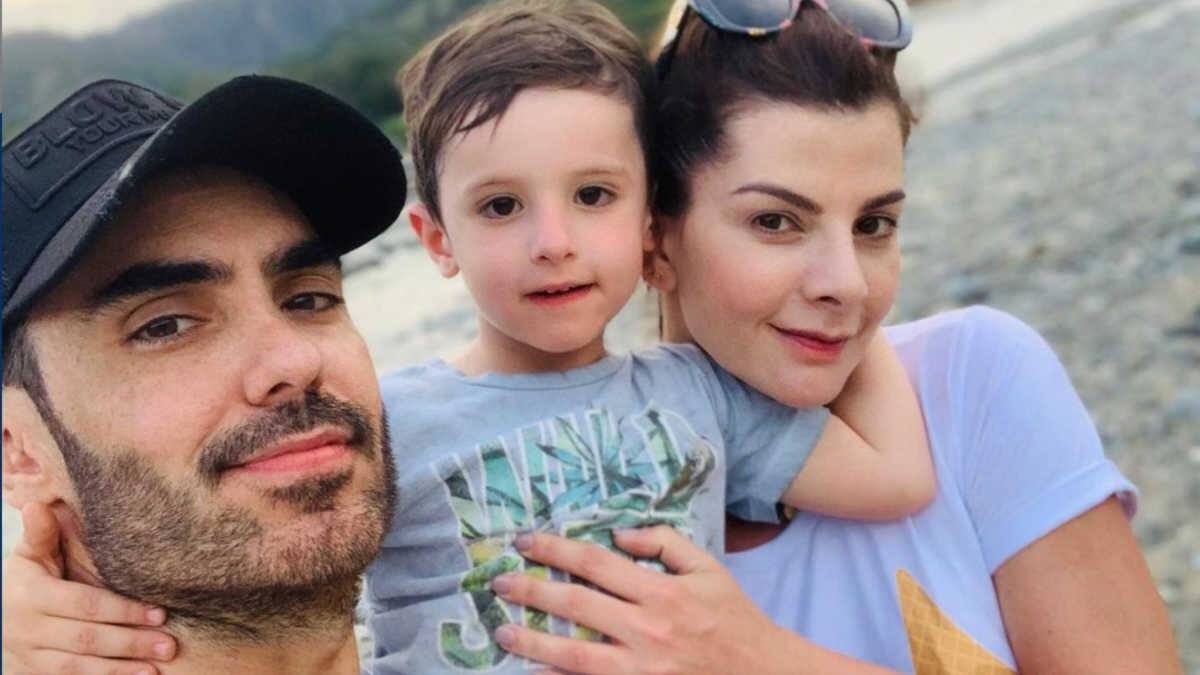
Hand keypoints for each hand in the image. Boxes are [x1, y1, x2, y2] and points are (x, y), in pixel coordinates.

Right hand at [2, 502, 176, 674]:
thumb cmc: (24, 577)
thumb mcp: (28, 555)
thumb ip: (40, 535)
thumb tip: (37, 504)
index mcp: (31, 594)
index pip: (84, 605)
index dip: (122, 610)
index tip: (160, 613)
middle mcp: (27, 628)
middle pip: (86, 638)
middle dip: (130, 642)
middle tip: (170, 644)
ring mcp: (28, 655)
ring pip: (76, 667)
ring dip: (118, 670)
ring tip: (155, 669)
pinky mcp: (32, 673)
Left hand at [487, 526, 791, 674]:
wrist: (764, 674)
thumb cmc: (735, 620)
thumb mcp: (708, 570)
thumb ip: (665, 544)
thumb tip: (621, 535)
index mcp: (662, 591)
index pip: (595, 563)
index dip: (555, 549)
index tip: (525, 542)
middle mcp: (648, 629)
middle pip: (576, 605)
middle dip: (532, 591)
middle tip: (499, 583)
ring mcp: (643, 669)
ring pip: (575, 655)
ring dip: (534, 643)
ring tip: (503, 634)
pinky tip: (536, 674)